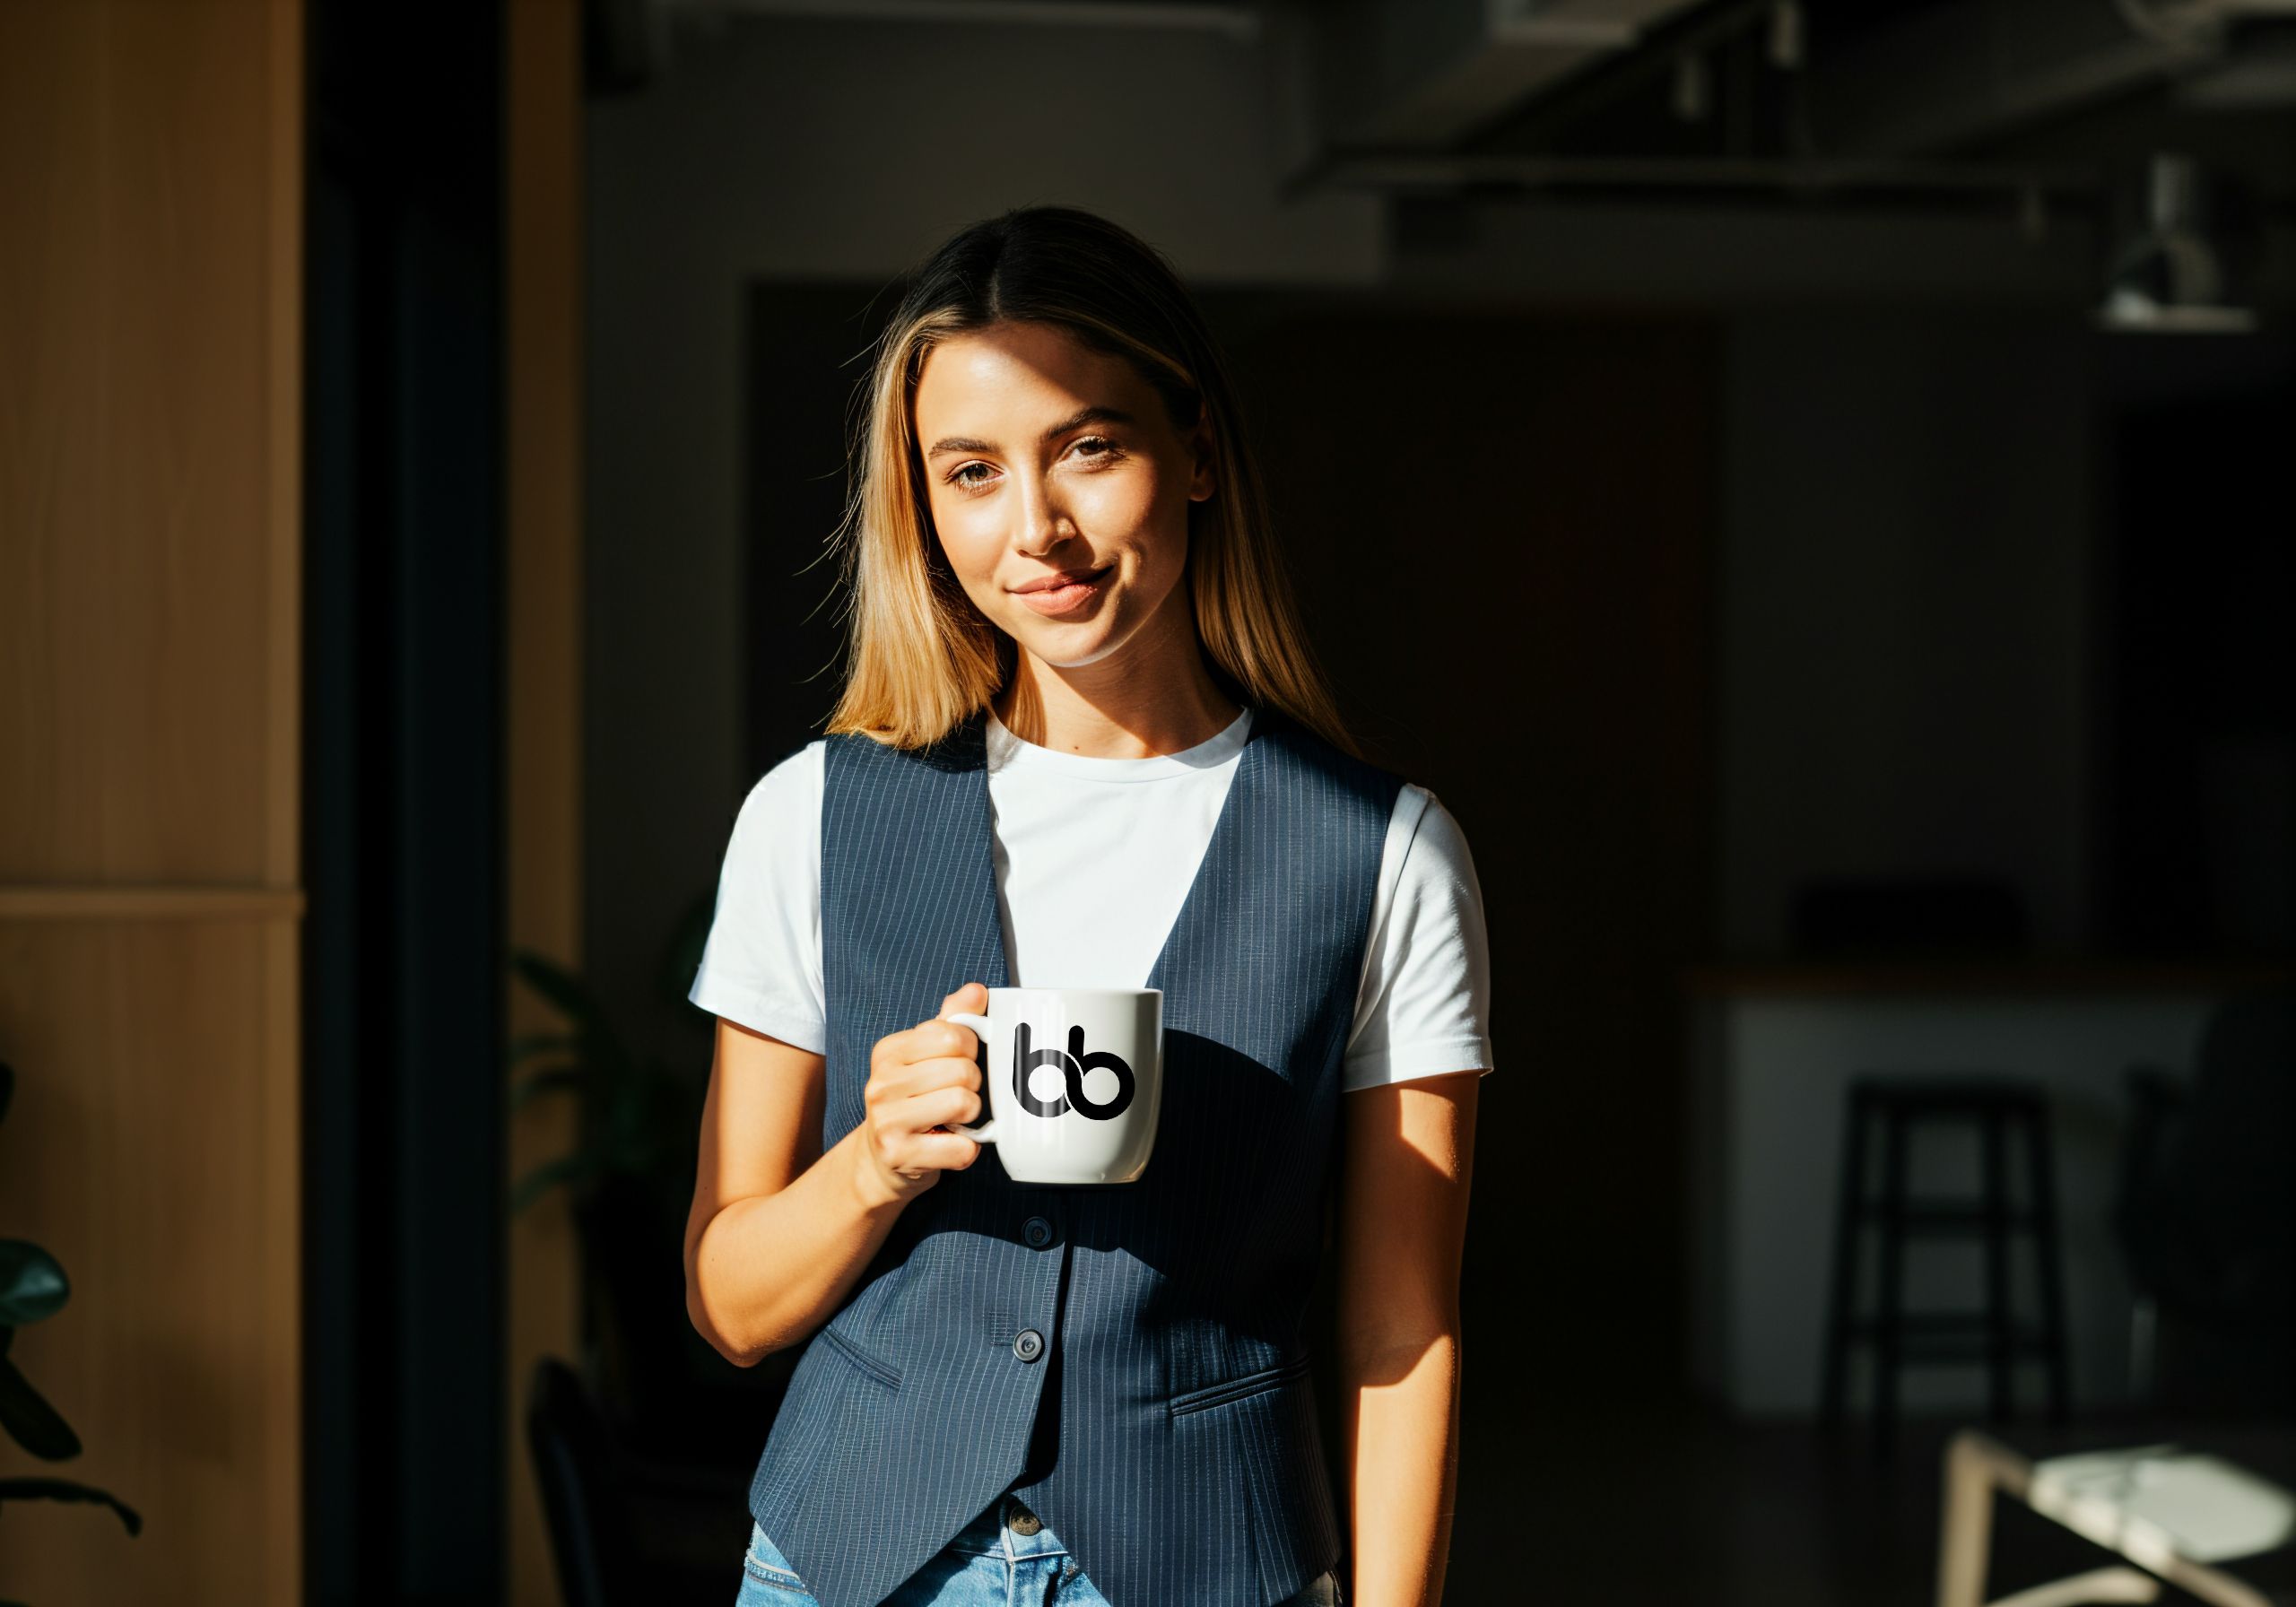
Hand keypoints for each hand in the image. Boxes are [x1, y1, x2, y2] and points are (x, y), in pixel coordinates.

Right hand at [856, 981, 989, 1204]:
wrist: (881, 1162)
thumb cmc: (911, 1103)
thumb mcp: (924, 1059)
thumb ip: (951, 1022)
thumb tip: (977, 991)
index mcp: (888, 1052)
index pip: (953, 1035)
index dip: (970, 1051)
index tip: (957, 1065)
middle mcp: (881, 1083)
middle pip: (963, 1070)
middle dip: (972, 1086)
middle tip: (954, 1099)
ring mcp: (886, 1121)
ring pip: (964, 1103)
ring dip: (970, 1117)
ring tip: (951, 1120)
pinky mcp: (898, 1155)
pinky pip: (961, 1147)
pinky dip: (965, 1150)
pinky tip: (949, 1145)